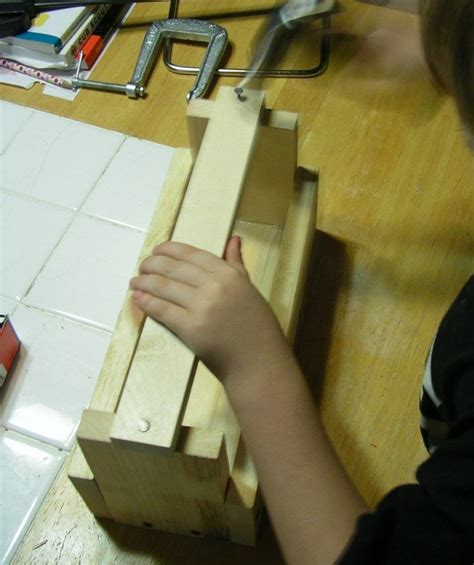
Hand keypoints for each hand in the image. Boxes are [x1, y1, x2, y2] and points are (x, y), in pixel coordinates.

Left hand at [129, 236, 292, 386]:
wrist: (258, 361)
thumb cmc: (256, 326)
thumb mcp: (249, 289)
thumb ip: (236, 264)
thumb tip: (233, 240)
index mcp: (229, 274)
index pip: (191, 254)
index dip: (169, 250)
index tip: (156, 250)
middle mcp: (214, 286)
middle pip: (173, 268)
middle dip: (151, 264)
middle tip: (142, 267)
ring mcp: (201, 307)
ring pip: (163, 287)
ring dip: (143, 282)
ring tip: (134, 281)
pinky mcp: (190, 329)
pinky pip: (162, 310)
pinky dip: (146, 302)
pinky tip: (138, 298)